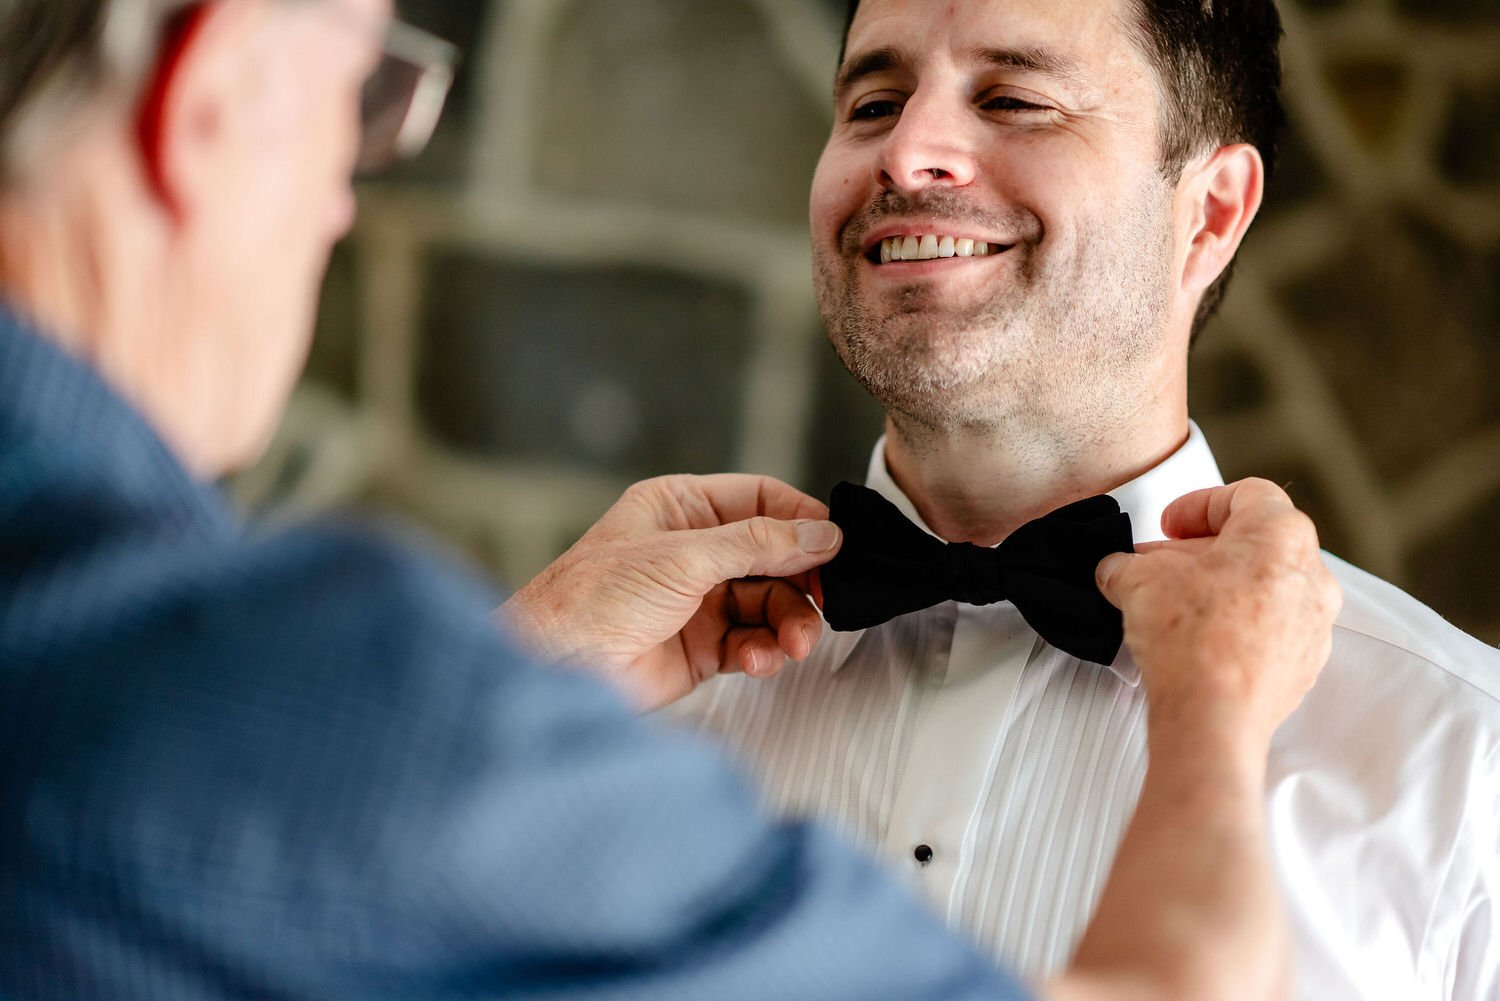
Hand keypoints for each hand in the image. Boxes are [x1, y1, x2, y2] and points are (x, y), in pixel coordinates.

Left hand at [500, 474, 840, 711]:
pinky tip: (760, 660)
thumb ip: (758, 544)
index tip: (836, 545)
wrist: (557, 668)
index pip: (760, 501)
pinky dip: (764, 652)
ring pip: (769, 604)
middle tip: (826, 601)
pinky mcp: (701, 647)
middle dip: (801, 581)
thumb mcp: (684, 557)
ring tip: (795, 643)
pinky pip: (752, 643)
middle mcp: (692, 551)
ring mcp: (698, 600)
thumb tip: (820, 534)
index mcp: (680, 508)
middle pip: (773, 557)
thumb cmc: (594, 599)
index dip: (801, 521)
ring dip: (788, 624)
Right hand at [1095, 478, 1341, 748]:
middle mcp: (1311, 576)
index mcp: (1281, 536)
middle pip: (1256, 544)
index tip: (1170, 525)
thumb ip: (1127, 564)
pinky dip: (1236, 626)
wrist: (1213, 716)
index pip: (1247, 495)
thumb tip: (1120, 571)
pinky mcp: (1304, 665)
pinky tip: (1194, 641)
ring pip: (1265, 588)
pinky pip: (1270, 630)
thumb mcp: (1137, 579)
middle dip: (1202, 552)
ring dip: (1219, 589)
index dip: (1199, 504)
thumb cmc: (1194, 641)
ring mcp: (1313, 625)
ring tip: (1174, 605)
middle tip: (1162, 565)